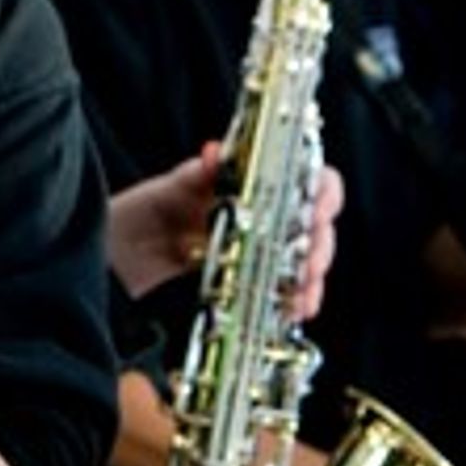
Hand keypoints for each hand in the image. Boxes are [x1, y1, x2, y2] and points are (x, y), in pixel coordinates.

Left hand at [107, 144, 341, 321]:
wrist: (140, 243)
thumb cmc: (164, 203)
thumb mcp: (179, 184)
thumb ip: (200, 172)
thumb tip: (214, 153)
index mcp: (267, 180)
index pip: (315, 180)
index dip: (324, 194)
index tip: (318, 212)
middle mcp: (278, 212)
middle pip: (318, 226)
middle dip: (319, 247)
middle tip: (308, 265)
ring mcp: (272, 246)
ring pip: (309, 260)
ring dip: (310, 280)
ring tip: (300, 296)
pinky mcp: (262, 277)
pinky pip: (290, 289)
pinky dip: (295, 300)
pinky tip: (294, 311)